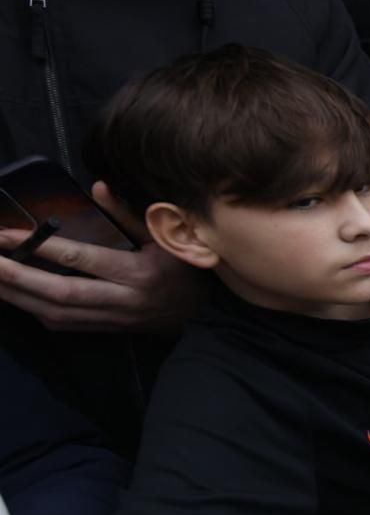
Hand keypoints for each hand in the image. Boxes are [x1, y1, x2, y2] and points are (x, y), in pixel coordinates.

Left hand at [0, 181, 205, 331]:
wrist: (205, 314)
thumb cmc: (189, 269)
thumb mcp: (168, 236)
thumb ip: (130, 214)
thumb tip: (98, 186)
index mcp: (139, 273)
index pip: (81, 260)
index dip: (41, 248)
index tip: (6, 235)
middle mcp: (123, 300)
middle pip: (60, 294)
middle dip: (17, 279)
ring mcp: (113, 319)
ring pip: (55, 314)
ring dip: (17, 297)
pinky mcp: (107, 329)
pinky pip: (62, 324)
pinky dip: (33, 309)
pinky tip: (13, 297)